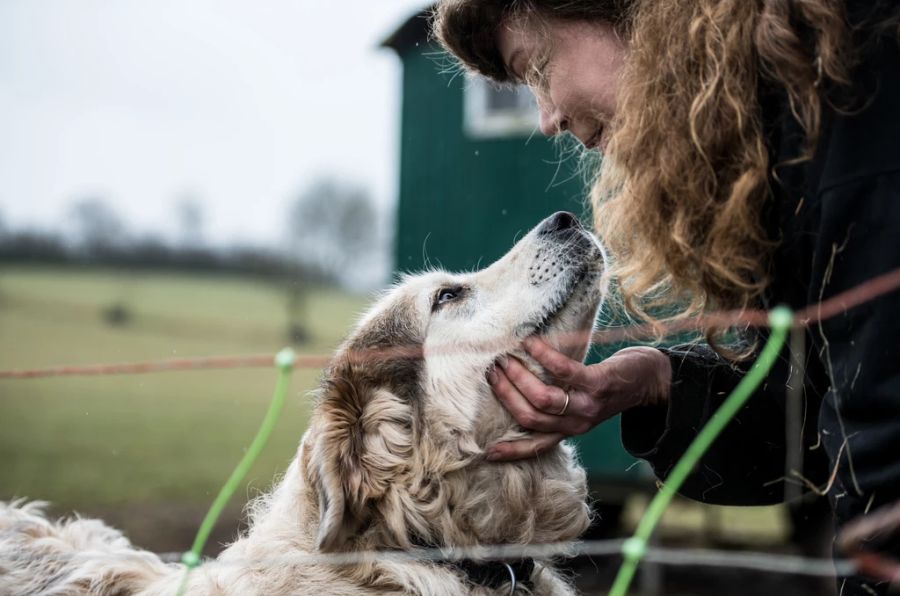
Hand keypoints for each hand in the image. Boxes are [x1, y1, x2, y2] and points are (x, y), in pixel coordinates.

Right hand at [486, 337, 671, 460]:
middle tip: (492, 371)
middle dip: (505, 395)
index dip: (511, 451)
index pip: (536, 447)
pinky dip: (542, 355)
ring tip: (506, 358)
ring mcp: (587, 405)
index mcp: (569, 430)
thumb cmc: (605, 387)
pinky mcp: (597, 383)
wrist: (648, 379)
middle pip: (530, 418)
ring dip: (519, 377)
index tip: (487, 452)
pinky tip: (530, 343)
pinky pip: (563, 371)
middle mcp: (576, 423)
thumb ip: (554, 404)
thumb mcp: (579, 404)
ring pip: (542, 399)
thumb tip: (515, 387)